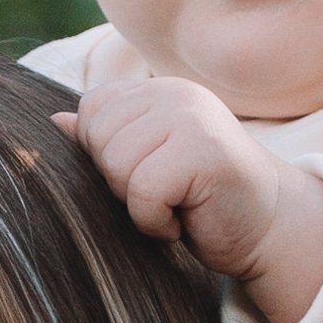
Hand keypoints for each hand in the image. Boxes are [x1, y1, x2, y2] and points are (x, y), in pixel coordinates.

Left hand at [59, 75, 322, 322]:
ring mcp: (192, 118)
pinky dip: (155, 220)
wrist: (268, 230)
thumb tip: (54, 121)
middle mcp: (176, 95)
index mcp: (160, 91)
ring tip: (176, 206)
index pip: (92, 110)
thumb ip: (107, 142)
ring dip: (139, 204)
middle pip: (98, 138)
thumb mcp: (147, 167)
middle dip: (120, 182)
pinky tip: (184, 221)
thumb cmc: (203, 203)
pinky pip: (142, 191)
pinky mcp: (202, 152)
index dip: (105, 156)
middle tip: (165, 196)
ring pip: (116, 165)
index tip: (147, 178)